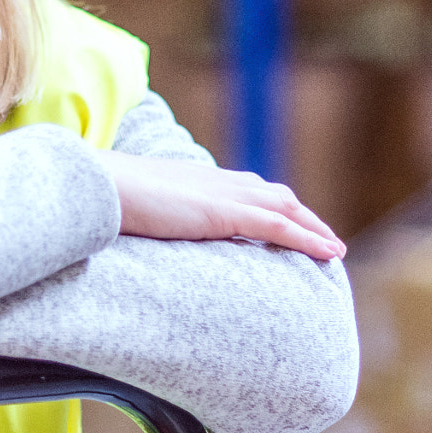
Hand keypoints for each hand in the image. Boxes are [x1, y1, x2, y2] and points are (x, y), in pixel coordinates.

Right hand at [100, 151, 345, 260]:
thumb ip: (151, 215)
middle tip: (323, 238)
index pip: (248, 189)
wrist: (97, 187)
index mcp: (199, 179)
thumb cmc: (105, 199)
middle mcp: (219, 181)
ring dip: (314, 228)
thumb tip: (142, 228)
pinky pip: (279, 227)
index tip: (288, 219)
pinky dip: (308, 238)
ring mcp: (225, 195)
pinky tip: (329, 254)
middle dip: (303, 216)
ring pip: (286, 210)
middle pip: (276, 196)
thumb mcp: (137, 207)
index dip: (272, 204)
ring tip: (333, 250)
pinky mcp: (226, 213)